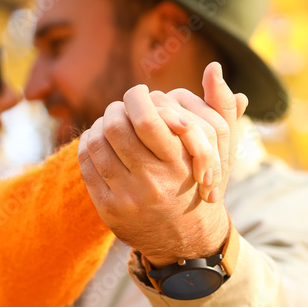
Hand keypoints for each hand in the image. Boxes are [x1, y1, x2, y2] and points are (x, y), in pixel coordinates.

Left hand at [78, 62, 247, 266]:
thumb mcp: (220, 151)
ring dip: (99, 125)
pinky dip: (89, 145)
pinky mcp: (109, 209)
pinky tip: (98, 140)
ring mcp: (128, 197)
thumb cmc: (201, 185)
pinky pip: (87, 165)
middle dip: (115, 109)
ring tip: (109, 122)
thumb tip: (214, 66)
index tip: (140, 93)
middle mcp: (153, 182)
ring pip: (98, 144)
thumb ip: (220, 107)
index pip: (146, 119)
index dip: (136, 97)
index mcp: (179, 164)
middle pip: (116, 127)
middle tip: (120, 107)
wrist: (188, 241)